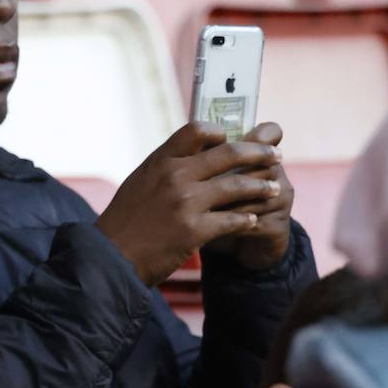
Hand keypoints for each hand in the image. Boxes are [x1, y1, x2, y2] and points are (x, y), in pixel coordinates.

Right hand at [95, 122, 283, 285]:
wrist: (111, 258)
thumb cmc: (124, 221)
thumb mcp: (140, 182)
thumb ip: (165, 167)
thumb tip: (191, 156)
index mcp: (160, 160)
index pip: (196, 130)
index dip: (219, 132)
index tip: (232, 139)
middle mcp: (175, 176)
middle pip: (228, 154)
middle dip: (258, 154)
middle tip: (275, 156)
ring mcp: (186, 203)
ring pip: (237, 186)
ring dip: (261, 187)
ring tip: (275, 189)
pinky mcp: (194, 231)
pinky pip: (232, 220)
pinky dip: (246, 219)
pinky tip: (253, 220)